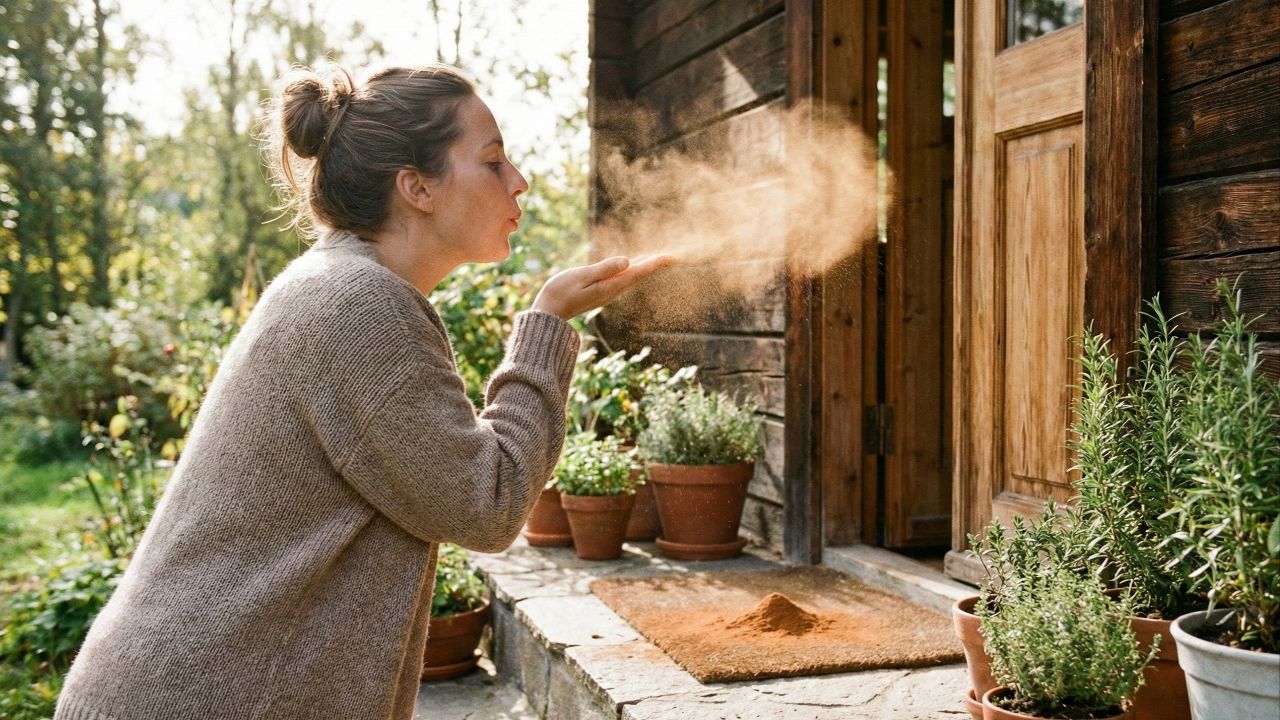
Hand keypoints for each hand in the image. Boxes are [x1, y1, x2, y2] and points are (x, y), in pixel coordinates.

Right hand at [532, 255, 675, 319]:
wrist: (548, 313)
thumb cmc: (560, 293)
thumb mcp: (581, 277)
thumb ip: (604, 269)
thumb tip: (627, 262)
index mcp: (611, 285)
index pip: (639, 271)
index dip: (656, 263)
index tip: (672, 257)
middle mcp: (613, 290)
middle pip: (640, 275)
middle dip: (656, 264)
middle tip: (674, 257)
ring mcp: (608, 292)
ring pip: (632, 277)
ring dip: (646, 267)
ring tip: (659, 258)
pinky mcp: (601, 291)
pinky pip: (623, 278)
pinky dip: (633, 270)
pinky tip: (635, 265)